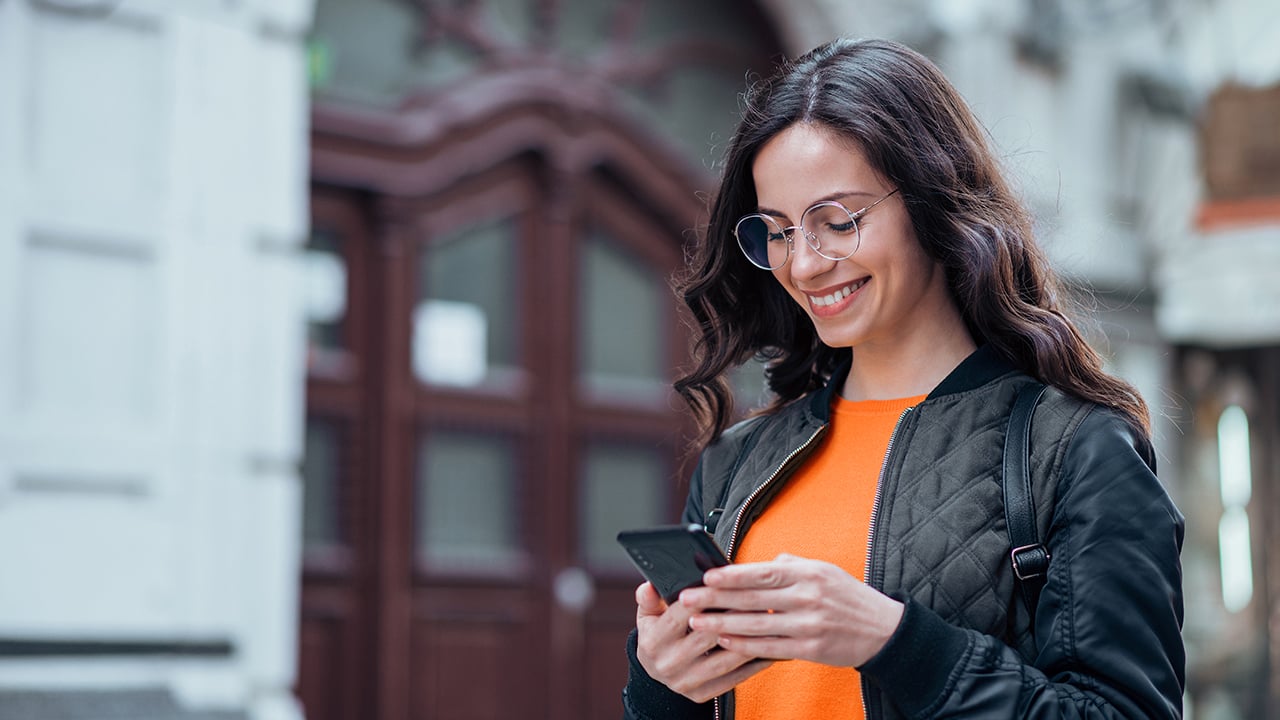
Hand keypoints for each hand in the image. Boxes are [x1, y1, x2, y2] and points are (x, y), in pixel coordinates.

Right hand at [634, 581, 773, 702]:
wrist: (655, 673)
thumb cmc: (657, 635)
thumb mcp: (648, 615)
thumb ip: (649, 599)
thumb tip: (649, 585)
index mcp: (653, 641)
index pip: (679, 616)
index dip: (702, 598)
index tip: (724, 584)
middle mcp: (668, 664)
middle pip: (706, 638)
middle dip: (732, 616)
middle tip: (755, 599)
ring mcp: (685, 683)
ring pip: (723, 660)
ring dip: (747, 640)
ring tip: (766, 622)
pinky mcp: (700, 695)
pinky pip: (732, 680)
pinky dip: (752, 665)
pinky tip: (768, 649)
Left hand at [681, 553, 903, 667]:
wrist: (884, 630)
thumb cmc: (847, 596)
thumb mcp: (823, 570)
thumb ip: (790, 565)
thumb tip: (758, 564)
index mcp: (808, 573)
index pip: (762, 572)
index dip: (731, 575)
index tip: (705, 576)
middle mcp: (808, 597)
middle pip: (753, 598)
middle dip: (715, 599)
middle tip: (687, 599)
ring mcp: (809, 625)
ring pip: (757, 625)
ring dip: (722, 625)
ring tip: (697, 623)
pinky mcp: (811, 650)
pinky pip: (770, 648)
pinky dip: (745, 645)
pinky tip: (725, 642)